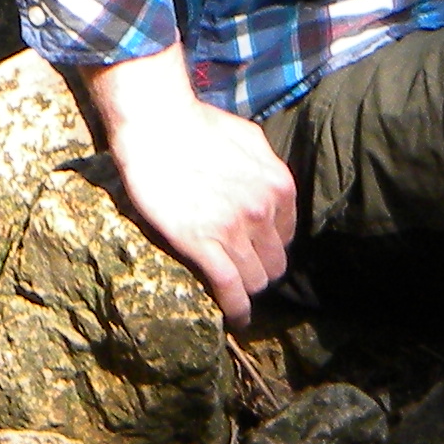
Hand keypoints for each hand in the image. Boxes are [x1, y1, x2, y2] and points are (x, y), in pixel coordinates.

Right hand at [72, 46, 298, 326]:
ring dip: (246, 290)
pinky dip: (236, 309)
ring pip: (256, 280)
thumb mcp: (249, 139)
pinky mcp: (204, 245)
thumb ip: (266, 168)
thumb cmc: (197, 125)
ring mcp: (235, 229)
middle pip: (275, 263)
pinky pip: (231, 289)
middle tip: (241, 274)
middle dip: (260, 271)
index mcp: (279, 185)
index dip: (268, 246)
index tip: (253, 253)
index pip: (286, 236)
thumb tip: (270, 189)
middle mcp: (264, 210)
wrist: (158, 125)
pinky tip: (236, 318)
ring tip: (234, 295)